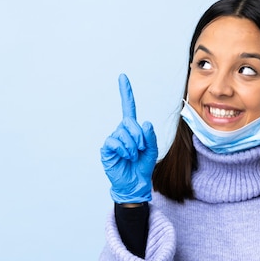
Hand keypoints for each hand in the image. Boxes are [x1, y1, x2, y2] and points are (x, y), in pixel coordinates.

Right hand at [101, 74, 157, 203]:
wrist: (136, 183)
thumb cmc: (143, 166)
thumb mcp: (152, 150)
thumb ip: (150, 136)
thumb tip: (145, 123)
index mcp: (132, 129)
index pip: (128, 107)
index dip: (126, 93)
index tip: (122, 77)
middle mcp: (121, 131)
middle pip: (129, 122)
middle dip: (139, 135)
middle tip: (142, 148)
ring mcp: (113, 139)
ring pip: (123, 133)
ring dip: (133, 146)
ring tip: (134, 156)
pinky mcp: (107, 149)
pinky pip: (115, 142)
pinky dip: (125, 150)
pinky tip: (127, 157)